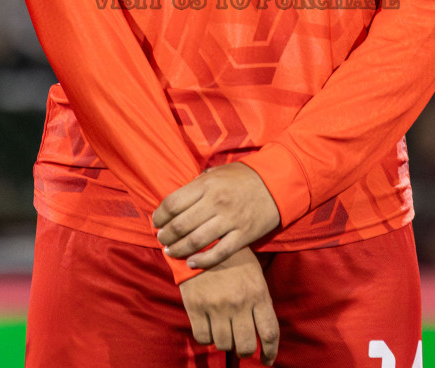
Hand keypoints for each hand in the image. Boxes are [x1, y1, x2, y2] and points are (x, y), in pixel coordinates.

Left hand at [153, 163, 280, 270]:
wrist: (278, 182)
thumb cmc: (244, 177)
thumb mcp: (218, 171)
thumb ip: (198, 184)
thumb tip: (178, 199)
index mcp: (207, 184)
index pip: (172, 203)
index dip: (159, 216)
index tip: (156, 222)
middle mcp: (216, 202)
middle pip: (180, 225)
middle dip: (165, 236)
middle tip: (161, 239)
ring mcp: (230, 220)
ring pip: (196, 241)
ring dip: (179, 249)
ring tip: (171, 252)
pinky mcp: (243, 235)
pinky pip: (219, 253)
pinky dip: (202, 261)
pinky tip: (192, 263)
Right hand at [179, 248, 280, 364]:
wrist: (203, 240)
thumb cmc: (233, 258)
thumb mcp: (255, 274)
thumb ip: (260, 301)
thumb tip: (263, 331)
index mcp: (258, 294)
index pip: (269, 333)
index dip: (270, 352)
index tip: (267, 360)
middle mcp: (239, 303)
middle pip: (246, 345)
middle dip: (245, 351)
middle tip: (242, 348)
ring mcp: (216, 306)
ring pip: (224, 344)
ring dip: (225, 344)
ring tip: (224, 335)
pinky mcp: (196, 306)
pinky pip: (203, 337)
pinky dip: (207, 339)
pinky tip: (209, 330)